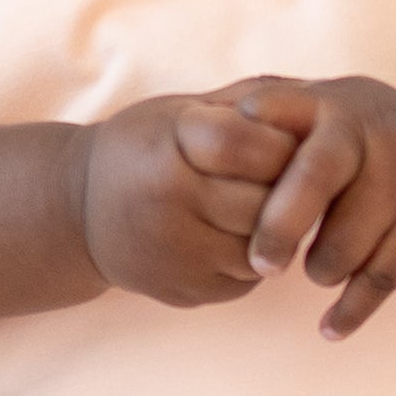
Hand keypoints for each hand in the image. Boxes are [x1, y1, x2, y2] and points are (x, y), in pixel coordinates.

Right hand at [62, 91, 307, 307]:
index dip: (279, 141)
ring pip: (264, 244)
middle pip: (264, 201)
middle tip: (288, 176)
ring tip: (261, 202)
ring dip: (275, 225)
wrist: (77, 215)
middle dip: (285, 187)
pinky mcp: (190, 293)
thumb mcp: (180, 109)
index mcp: (165, 152)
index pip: (249, 145)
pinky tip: (237, 233)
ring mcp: (177, 258)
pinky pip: (250, 275)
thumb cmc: (142, 148)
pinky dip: (256, 253)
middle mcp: (168, 208)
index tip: (286, 139)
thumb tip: (317, 105)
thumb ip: (244, 102)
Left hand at [222, 73, 395, 336]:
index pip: (276, 113)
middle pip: (315, 178)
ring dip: (320, 269)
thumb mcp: (318, 106)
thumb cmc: (354, 136)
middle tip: (259, 265)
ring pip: (346, 244)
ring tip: (314, 270)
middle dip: (279, 226)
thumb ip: (262, 110)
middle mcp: (370, 134)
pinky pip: (381, 280)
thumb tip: (193, 123)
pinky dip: (351, 311)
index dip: (245, 147)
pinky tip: (328, 329)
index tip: (211, 174)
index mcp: (329, 105)